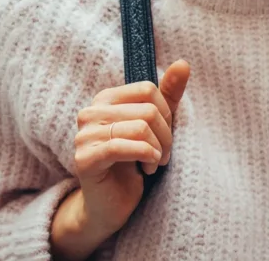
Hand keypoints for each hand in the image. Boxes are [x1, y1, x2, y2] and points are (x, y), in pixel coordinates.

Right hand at [71, 60, 189, 236]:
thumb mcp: (155, 125)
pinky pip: (124, 147)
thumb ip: (168, 94)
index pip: (148, 89)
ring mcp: (84, 135)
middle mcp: (90, 112)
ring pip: (140, 128)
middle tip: (162, 154)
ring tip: (154, 162)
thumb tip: (184, 63)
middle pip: (147, 110)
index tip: (165, 135)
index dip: (166, 113)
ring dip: (157, 149)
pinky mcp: (85, 158)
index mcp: (105, 99)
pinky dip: (146, 156)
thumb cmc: (134, 161)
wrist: (111, 204)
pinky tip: (147, 167)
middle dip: (165, 135)